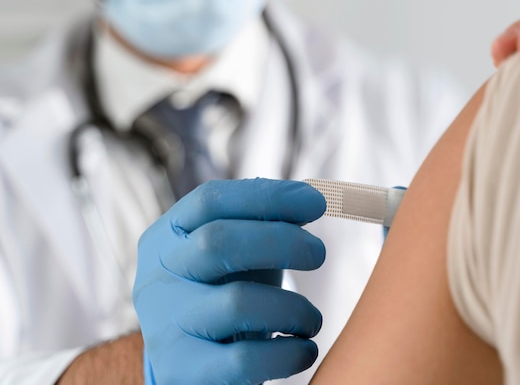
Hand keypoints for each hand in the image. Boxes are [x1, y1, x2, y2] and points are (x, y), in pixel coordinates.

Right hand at [133, 178, 326, 384]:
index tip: (316, 202)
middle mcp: (156, 278)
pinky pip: (244, 361)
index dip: (266, 196)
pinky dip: (288, 353)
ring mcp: (164, 326)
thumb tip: (311, 198)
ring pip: (236, 303)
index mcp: (166, 238)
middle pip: (216, 242)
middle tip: (318, 252)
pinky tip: (303, 349)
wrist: (191, 364)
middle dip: (280, 240)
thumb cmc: (223, 294)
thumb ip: (264, 223)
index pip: (209, 201)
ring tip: (311, 319)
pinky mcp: (181, 371)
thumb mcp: (236, 255)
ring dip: (292, 308)